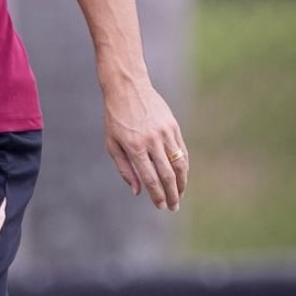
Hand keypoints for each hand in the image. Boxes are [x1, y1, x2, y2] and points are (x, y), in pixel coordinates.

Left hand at [102, 80, 188, 212]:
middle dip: (171, 194)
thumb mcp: (112, 143)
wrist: (127, 87)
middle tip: (173, 207)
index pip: (149, 178)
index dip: (156, 195)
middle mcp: (152, 141)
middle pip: (167, 174)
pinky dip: (183, 166)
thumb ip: (125, 169)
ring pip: (179, 164)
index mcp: (134, 147)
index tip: (160, 206)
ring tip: (179, 195)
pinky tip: (181, 176)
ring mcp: (165, 133)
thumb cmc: (115, 117)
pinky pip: (182, 151)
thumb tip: (137, 191)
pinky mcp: (173, 126)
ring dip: (181, 183)